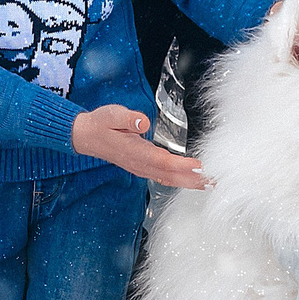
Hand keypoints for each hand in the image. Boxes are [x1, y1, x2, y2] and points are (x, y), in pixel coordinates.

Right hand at [71, 105, 206, 190]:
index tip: (199, 166)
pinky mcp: (142, 167)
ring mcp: (140, 168)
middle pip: (169, 176)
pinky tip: (190, 181)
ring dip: (188, 183)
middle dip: (191, 180)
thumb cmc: (101, 124)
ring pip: (168, 179)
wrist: (86, 137)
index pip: (163, 161)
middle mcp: (139, 164)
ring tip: (207, 185)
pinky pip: (163, 177)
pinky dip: (179, 180)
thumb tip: (143, 122)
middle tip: (212, 182)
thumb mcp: (111, 115)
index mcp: (135, 151)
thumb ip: (127, 118)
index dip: (182, 166)